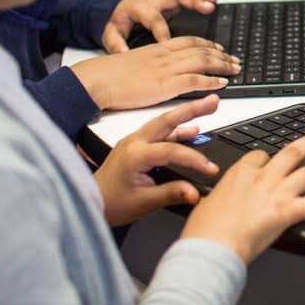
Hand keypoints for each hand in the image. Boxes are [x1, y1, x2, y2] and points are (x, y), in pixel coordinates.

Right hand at [71, 36, 238, 109]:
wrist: (97, 79)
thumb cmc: (110, 75)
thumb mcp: (135, 63)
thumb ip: (152, 63)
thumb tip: (161, 71)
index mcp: (157, 48)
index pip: (190, 41)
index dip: (208, 45)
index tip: (220, 49)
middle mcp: (165, 55)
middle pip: (201, 50)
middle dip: (222, 55)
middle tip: (235, 60)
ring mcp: (166, 69)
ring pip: (203, 62)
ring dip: (223, 65)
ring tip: (236, 70)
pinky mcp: (165, 84)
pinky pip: (195, 80)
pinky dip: (212, 81)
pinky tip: (223, 83)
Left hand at [95, 96, 221, 226]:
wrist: (90, 201)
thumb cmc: (111, 203)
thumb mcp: (144, 203)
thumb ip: (172, 194)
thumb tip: (195, 192)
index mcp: (135, 155)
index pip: (172, 151)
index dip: (194, 159)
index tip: (210, 169)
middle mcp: (134, 142)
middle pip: (167, 120)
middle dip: (193, 109)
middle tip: (214, 101)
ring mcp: (134, 140)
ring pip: (164, 121)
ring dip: (186, 113)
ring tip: (208, 105)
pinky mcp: (136, 144)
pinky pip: (160, 131)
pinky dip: (177, 127)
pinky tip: (192, 128)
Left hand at [102, 0, 218, 52]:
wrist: (119, 11)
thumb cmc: (119, 23)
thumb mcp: (111, 34)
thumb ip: (116, 44)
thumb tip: (124, 54)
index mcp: (139, 9)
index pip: (155, 20)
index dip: (163, 33)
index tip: (170, 44)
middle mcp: (154, 1)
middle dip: (192, 2)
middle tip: (208, 8)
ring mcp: (163, 0)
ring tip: (213, 3)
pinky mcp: (170, 1)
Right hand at [181, 131, 304, 263]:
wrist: (209, 247)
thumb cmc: (202, 231)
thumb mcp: (206, 204)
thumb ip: (220, 198)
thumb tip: (218, 202)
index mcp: (240, 173)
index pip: (259, 156)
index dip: (268, 157)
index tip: (272, 157)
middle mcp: (263, 178)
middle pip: (292, 153)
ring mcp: (278, 194)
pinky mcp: (287, 212)